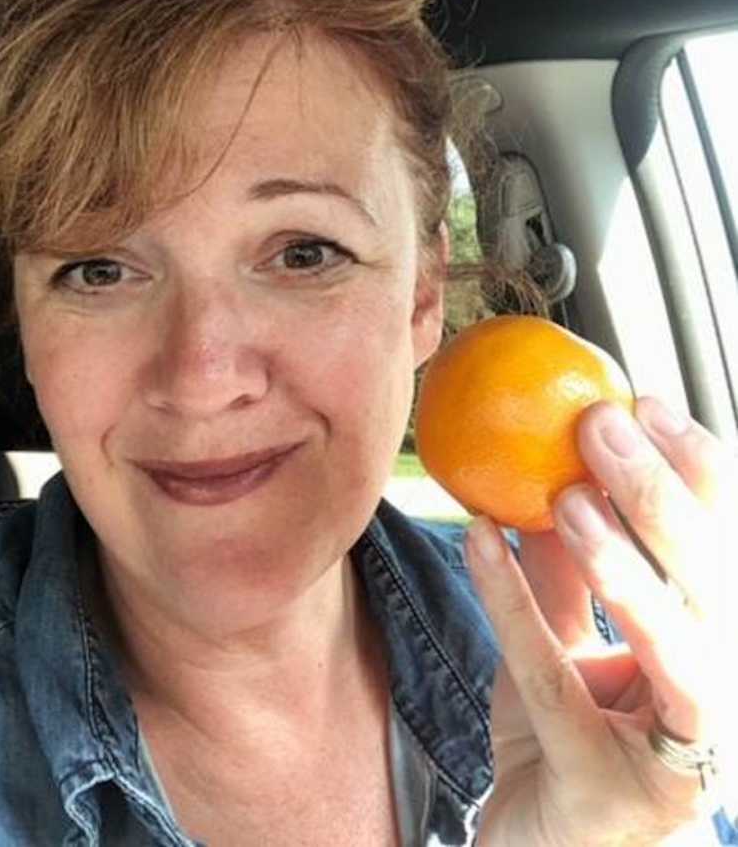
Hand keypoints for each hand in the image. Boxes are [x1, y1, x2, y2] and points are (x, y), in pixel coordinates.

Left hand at [464, 396, 736, 846]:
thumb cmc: (561, 742)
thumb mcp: (562, 636)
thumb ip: (562, 569)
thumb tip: (542, 474)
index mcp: (715, 648)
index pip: (723, 545)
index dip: (697, 470)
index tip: (645, 401)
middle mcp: (719, 700)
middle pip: (714, 584)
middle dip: (660, 494)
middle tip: (601, 424)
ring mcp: (679, 755)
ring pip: (675, 647)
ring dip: (622, 561)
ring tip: (565, 495)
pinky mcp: (611, 789)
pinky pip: (557, 682)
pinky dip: (515, 603)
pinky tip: (477, 538)